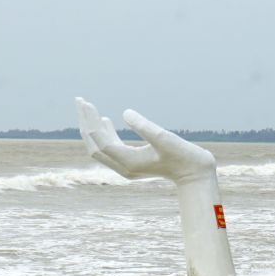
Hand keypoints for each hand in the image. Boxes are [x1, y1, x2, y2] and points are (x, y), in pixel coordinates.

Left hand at [75, 97, 214, 183]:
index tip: (87, 102)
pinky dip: (104, 134)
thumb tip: (125, 112)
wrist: (195, 174)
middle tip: (80, 101)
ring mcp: (127, 167)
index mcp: (129, 162)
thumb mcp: (165, 138)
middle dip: (85, 123)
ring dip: (92, 127)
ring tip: (87, 106)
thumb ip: (145, 126)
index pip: (101, 141)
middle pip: (94, 145)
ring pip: (100, 147)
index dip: (91, 121)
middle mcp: (124, 167)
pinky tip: (105, 120)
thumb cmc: (184, 156)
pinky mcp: (132, 164)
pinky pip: (110, 150)